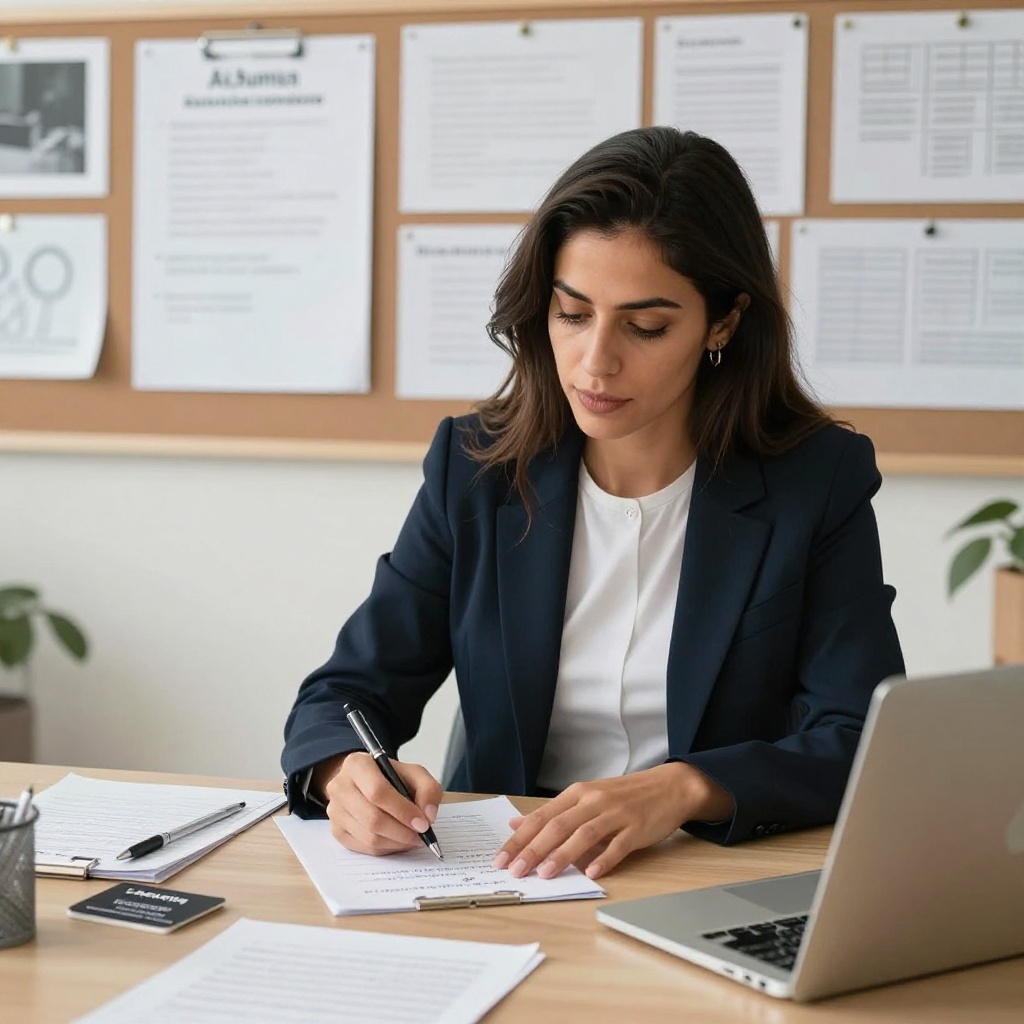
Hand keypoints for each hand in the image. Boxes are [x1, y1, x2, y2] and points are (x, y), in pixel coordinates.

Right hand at [316, 752, 442, 855]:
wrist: (366, 783)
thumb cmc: (390, 778)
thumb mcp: (414, 773)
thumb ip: (428, 789)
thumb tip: (428, 817)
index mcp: (357, 764)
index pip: (378, 792)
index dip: (403, 811)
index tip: (423, 824)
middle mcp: (340, 786)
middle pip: (372, 818)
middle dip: (402, 832)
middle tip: (421, 836)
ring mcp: (335, 810)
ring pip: (369, 837)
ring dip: (396, 843)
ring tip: (412, 838)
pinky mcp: (336, 830)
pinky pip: (364, 848)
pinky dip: (386, 848)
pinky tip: (397, 841)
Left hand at [492, 762, 733, 880]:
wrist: (668, 786)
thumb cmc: (623, 796)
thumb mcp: (585, 797)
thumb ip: (553, 812)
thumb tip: (516, 825)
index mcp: (577, 794)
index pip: (541, 817)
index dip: (520, 838)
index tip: (501, 858)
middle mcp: (593, 801)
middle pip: (558, 825)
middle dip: (534, 849)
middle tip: (516, 870)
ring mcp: (616, 813)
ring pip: (584, 834)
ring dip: (563, 855)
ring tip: (545, 873)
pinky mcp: (636, 827)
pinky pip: (618, 845)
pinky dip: (604, 859)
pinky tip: (592, 873)